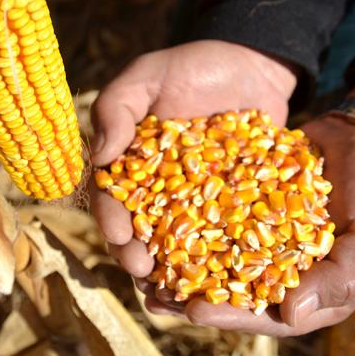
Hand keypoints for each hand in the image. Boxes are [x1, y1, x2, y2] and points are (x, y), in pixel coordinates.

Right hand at [90, 40, 298, 275]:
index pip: (112, 199)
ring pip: (179, 246)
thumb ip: (117, 107)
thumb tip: (99, 156)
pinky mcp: (235, 208)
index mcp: (130, 165)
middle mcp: (160, 191)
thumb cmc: (194, 65)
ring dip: (173, 271)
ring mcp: (198, 203)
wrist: (255, 64)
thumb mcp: (148, 75)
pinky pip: (225, 239)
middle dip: (137, 255)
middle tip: (143, 272)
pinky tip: (221, 282)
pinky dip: (219, 262)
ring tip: (175, 290)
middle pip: (142, 233)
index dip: (111, 220)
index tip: (118, 236)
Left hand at [173, 115, 354, 334]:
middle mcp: (283, 273)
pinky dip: (187, 224)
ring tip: (142, 268)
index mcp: (315, 293)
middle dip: (193, 296)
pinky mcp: (247, 209)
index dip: (231, 315)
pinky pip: (214, 220)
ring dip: (181, 266)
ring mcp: (262, 241)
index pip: (268, 315)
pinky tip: (154, 221)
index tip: (195, 309)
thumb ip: (340, 279)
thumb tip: (290, 315)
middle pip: (232, 294)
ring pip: (215, 260)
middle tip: (155, 294)